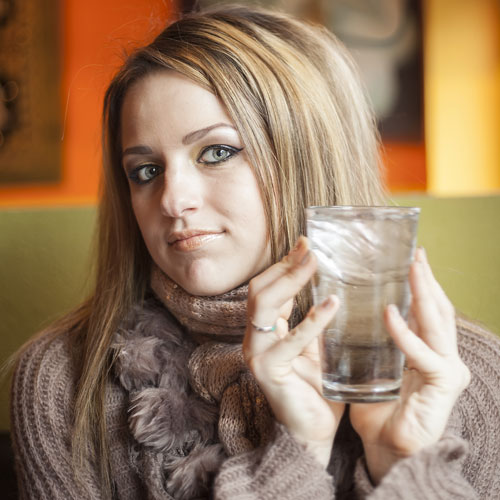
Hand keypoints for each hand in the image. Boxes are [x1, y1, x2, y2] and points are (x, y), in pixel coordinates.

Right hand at [243, 236, 344, 466]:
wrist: (312, 431)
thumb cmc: (317, 388)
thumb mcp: (316, 346)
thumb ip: (315, 321)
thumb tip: (332, 287)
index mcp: (266, 330)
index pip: (267, 287)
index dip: (285, 264)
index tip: (306, 243)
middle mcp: (255, 338)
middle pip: (260, 290)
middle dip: (285, 266)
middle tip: (310, 247)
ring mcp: (257, 354)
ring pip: (263, 306)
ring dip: (290, 281)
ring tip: (314, 263)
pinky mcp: (269, 371)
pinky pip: (290, 341)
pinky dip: (311, 321)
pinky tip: (332, 304)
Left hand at [349, 248, 470, 483]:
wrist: (386, 446)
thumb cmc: (378, 405)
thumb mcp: (375, 363)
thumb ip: (373, 339)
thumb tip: (350, 307)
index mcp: (428, 349)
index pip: (428, 309)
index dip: (422, 283)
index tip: (412, 256)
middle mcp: (443, 356)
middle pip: (438, 309)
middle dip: (428, 280)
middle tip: (417, 253)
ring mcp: (447, 370)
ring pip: (438, 323)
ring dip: (424, 293)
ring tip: (413, 268)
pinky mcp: (443, 386)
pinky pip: (423, 355)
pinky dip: (406, 333)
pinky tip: (389, 313)